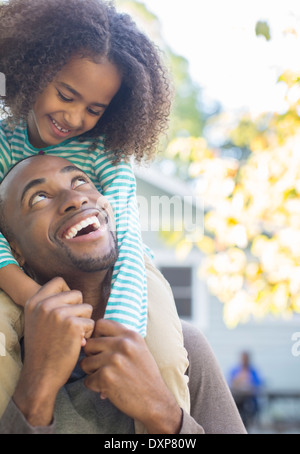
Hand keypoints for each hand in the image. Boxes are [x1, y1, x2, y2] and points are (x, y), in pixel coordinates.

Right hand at [13, 277, 94, 425]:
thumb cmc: (43, 349)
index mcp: (34, 302)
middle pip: (77, 294)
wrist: (40, 375)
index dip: (68, 294)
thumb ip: (50, 305)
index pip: (59, 281)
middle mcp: (45, 304)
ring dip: (85, 323)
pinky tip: (76, 344)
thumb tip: (75, 294)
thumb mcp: (37, 321)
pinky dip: (87, 335)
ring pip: (87, 308)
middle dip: (79, 311)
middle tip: (70, 328)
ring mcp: (58, 313)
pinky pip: (91, 323)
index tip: (67, 309)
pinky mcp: (72, 325)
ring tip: (72, 336)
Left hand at [80, 319, 181, 433]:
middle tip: (101, 366)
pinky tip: (107, 389)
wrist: (156, 401)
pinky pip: (87, 380)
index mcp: (131, 335)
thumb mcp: (139, 349)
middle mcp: (123, 344)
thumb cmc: (145, 376)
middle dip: (91, 356)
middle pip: (90, 343)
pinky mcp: (106, 377)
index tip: (100, 347)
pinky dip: (94, 387)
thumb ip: (120, 339)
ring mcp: (114, 360)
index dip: (95, 335)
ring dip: (92, 373)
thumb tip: (91, 337)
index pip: (100, 324)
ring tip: (106, 378)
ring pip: (85, 362)